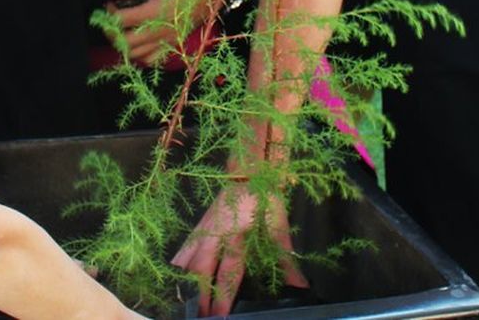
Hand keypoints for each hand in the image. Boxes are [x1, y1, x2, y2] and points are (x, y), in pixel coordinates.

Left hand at [105, 0, 207, 65]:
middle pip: (123, 42)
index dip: (109, 12)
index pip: (120, 20)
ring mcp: (165, 41)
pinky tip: (138, 41)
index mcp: (153, 13)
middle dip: (111, 31)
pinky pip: (151, 60)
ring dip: (123, 44)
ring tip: (122, 30)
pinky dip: (139, 54)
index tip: (109, 3)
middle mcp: (158, 31)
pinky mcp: (172, 45)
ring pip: (135, 54)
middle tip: (111, 19)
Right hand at [171, 182, 306, 315]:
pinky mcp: (200, 223)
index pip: (228, 272)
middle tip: (201, 314)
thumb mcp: (278, 227)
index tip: (220, 315)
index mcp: (236, 235)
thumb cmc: (265, 199)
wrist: (249, 171)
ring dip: (189, 279)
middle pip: (203, 269)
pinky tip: (178, 271)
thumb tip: (300, 285)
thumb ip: (286, 259)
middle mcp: (215, 234)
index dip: (224, 296)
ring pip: (190, 257)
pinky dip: (182, 260)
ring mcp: (204, 228)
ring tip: (187, 298)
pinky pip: (187, 245)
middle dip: (202, 294)